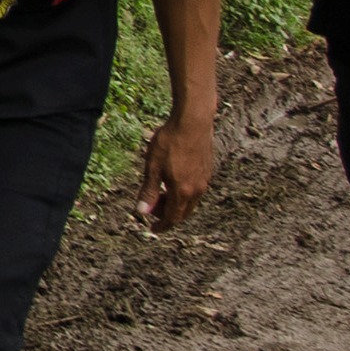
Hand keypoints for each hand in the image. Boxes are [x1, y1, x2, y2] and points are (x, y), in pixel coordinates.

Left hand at [135, 116, 214, 231]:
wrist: (193, 121)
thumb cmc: (170, 142)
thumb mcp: (152, 167)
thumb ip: (148, 191)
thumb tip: (141, 212)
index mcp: (183, 191)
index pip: (173, 218)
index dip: (162, 225)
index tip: (153, 229)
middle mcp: (197, 189)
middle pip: (183, 212)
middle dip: (168, 214)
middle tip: (153, 207)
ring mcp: (205, 179)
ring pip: (191, 200)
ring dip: (176, 202)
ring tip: (161, 191)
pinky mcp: (208, 169)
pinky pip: (196, 189)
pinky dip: (184, 191)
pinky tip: (173, 179)